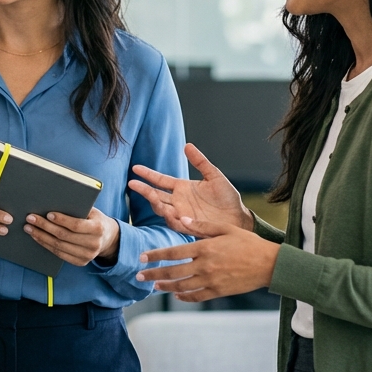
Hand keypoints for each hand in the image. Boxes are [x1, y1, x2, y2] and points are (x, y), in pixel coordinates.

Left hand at [25, 208, 120, 266]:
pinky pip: (59, 254)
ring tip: (29, 228)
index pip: (76, 225)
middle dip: (44, 227)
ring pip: (59, 246)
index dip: (61, 220)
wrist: (108, 238)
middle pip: (64, 236)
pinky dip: (46, 245)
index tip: (48, 214)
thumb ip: (78, 208)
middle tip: (30, 219)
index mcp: (98, 229)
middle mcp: (93, 244)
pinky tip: (37, 237)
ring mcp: (87, 255)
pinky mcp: (80, 262)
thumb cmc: (96, 220)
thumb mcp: (93, 211)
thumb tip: (54, 200)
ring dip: (41, 237)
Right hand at [129, 143, 252, 238]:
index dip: (148, 174)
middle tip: (132, 184)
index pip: (160, 180)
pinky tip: (166, 211)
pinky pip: (175, 223)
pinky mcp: (188, 226)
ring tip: (149, 195)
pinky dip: (170, 218)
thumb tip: (187, 146)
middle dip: (144, 190)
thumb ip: (200, 162)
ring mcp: (182, 214)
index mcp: (182, 188)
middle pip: (156, 195)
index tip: (135, 168)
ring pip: (162, 209)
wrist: (239, 217)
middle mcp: (178, 202)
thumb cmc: (227, 198)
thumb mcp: (214, 176)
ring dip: (155, 203)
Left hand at [135, 226, 279, 301]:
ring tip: (154, 286)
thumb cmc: (248, 243)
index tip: (142, 258)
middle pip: (173, 272)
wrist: (269, 264)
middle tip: (139, 276)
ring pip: (182, 287)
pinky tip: (177, 295)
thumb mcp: (225, 228)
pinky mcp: (219, 291)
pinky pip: (197, 296)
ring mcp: (211, 281)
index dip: (156, 256)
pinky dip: (185, 297)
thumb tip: (181, 218)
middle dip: (154, 274)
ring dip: (166, 287)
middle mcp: (205, 266)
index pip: (174, 253)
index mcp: (205, 248)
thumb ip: (201, 226)